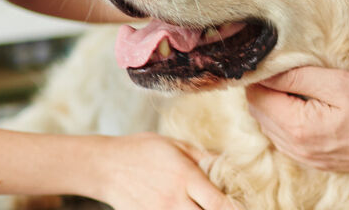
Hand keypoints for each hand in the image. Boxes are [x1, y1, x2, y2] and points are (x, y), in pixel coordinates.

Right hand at [90, 132, 238, 209]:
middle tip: (224, 208)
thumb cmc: (141, 150)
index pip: (219, 203)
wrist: (104, 166)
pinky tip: (186, 209)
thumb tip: (230, 166)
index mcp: (185, 177)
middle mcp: (173, 199)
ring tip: (204, 207)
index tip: (243, 208)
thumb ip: (204, 158)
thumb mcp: (175, 145)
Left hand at [245, 67, 348, 172]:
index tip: (276, 62)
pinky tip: (307, 107)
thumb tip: (267, 71)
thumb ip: (299, 77)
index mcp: (298, 127)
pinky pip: (286, 138)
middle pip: (260, 112)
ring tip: (300, 87)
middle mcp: (295, 148)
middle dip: (267, 89)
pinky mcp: (314, 160)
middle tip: (288, 70)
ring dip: (276, 105)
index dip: (262, 76)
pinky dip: (288, 120)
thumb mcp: (339, 83)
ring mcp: (304, 157)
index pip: (257, 97)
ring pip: (270, 126)